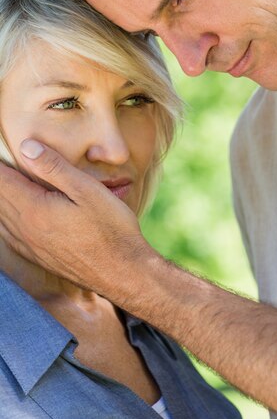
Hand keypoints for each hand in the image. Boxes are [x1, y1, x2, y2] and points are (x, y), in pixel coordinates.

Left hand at [0, 138, 152, 298]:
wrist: (123, 271)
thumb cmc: (111, 228)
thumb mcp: (87, 189)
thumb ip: (54, 167)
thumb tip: (26, 147)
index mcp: (34, 210)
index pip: (3, 181)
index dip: (0, 164)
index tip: (3, 149)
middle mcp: (25, 230)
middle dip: (1, 179)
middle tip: (3, 165)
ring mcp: (30, 247)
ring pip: (1, 217)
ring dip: (2, 198)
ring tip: (7, 183)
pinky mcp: (38, 257)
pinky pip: (9, 235)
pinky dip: (5, 218)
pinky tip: (11, 213)